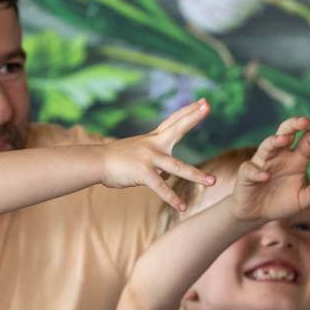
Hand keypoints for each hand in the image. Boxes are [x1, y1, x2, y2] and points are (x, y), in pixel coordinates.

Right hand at [100, 98, 215, 207]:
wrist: (96, 162)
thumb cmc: (116, 159)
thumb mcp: (138, 153)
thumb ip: (155, 159)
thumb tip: (165, 173)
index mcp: (153, 138)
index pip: (174, 121)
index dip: (189, 111)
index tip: (203, 102)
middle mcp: (153, 144)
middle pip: (178, 128)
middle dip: (194, 117)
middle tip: (208, 106)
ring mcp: (149, 158)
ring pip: (178, 167)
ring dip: (196, 175)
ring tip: (213, 182)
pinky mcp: (143, 174)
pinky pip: (161, 188)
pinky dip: (172, 198)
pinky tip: (183, 207)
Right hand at [229, 116, 309, 222]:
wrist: (257, 214)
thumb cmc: (280, 202)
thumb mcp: (300, 201)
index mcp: (296, 158)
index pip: (307, 140)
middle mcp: (280, 155)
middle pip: (286, 131)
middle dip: (295, 124)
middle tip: (305, 121)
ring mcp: (262, 162)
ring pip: (267, 145)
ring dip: (275, 141)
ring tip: (284, 139)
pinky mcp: (247, 174)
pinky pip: (251, 169)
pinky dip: (258, 172)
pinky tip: (265, 176)